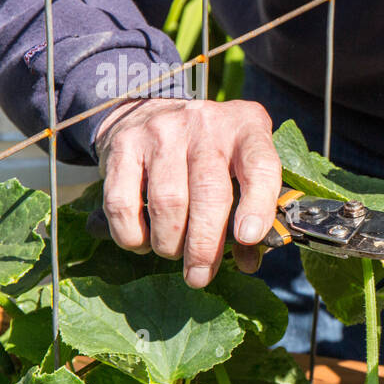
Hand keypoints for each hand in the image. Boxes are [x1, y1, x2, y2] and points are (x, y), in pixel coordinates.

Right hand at [94, 98, 281, 287]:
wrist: (153, 109)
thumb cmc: (212, 150)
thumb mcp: (241, 165)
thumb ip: (252, 208)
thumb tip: (248, 262)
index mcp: (247, 130)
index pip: (260, 166)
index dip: (258, 204)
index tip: (249, 238)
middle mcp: (206, 125)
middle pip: (208, 193)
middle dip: (204, 245)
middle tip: (199, 275)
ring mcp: (162, 133)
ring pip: (167, 202)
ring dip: (169, 242)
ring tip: (172, 254)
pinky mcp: (124, 145)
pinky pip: (122, 201)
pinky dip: (131, 233)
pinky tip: (142, 242)